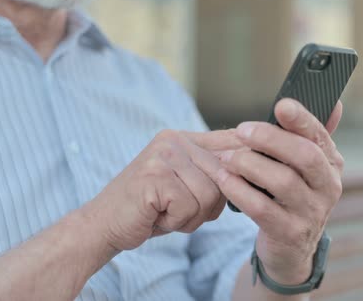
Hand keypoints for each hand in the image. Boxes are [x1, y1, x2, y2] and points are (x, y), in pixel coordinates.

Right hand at [86, 129, 242, 250]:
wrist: (104, 224)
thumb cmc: (150, 209)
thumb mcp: (184, 185)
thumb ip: (212, 173)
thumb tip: (256, 163)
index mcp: (182, 139)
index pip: (229, 140)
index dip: (247, 158)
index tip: (257, 173)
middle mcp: (173, 141)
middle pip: (224, 176)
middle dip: (210, 205)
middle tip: (182, 212)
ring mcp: (163, 156)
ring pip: (210, 194)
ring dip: (192, 217)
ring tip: (167, 214)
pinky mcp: (154, 176)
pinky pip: (189, 207)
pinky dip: (176, 221)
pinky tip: (157, 217)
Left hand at [216, 99, 343, 284]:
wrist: (290, 248)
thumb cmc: (291, 196)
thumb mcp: (304, 168)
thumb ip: (309, 135)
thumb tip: (334, 102)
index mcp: (331, 163)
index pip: (320, 135)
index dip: (302, 119)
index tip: (281, 105)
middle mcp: (328, 187)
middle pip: (304, 156)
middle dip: (271, 139)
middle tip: (241, 130)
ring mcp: (312, 212)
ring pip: (283, 182)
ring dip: (249, 165)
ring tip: (227, 158)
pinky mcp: (290, 233)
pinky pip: (262, 208)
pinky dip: (239, 190)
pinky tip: (224, 179)